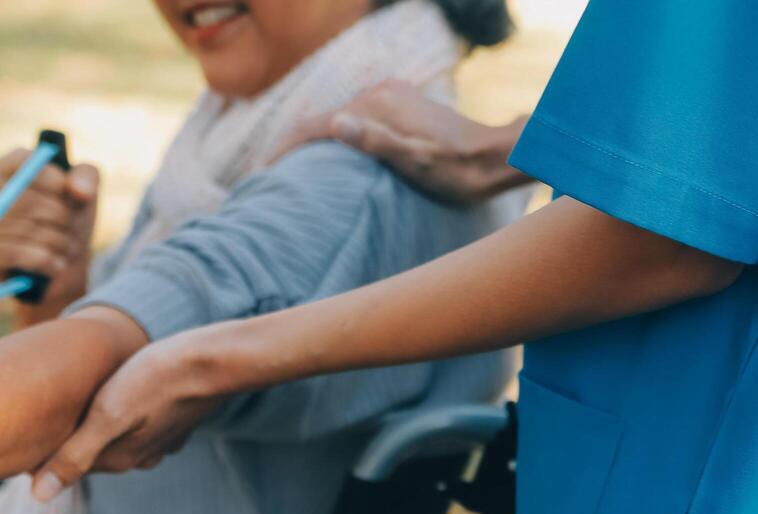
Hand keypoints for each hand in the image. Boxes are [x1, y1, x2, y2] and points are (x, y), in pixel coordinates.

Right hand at [0, 147, 100, 323]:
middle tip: (72, 228)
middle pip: (27, 199)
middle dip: (61, 217)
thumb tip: (78, 190)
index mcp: (9, 167)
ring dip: (58, 242)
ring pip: (27, 229)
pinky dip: (45, 261)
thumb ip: (87, 177)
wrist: (62, 265)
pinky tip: (57, 264)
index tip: (68, 191)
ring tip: (67, 247)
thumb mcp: (85, 192)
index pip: (21, 161)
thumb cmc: (69, 220)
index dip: (48, 176)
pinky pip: (16, 253)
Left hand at [29, 330, 226, 497]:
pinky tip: (121, 395)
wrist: (212, 363)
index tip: (19, 430)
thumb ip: (74, 455)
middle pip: (93, 451)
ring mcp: (160, 439)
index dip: (43, 449)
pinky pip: (139, 423)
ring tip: (79, 403)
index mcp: (118, 458)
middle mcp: (139, 456)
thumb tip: (37, 497)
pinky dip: (125, 414)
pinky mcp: (173, 421)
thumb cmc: (155, 380)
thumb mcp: (109, 415)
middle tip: (41, 414)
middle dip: (70, 438)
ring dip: (98, 425)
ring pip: (117, 437)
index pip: (68, 463)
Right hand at [277, 80, 529, 204]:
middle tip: (267, 174)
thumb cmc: (458, 170)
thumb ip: (377, 142)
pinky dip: (338, 135)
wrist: (495, 157)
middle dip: (294, 144)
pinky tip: (332, 153)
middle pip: (324, 119)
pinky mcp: (402, 104)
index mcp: (376, 107)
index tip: (262, 173)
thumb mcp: (417, 164)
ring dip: (315, 140)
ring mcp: (392, 97)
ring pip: (340, 117)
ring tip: (292, 167)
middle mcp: (380, 94)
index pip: (316, 125)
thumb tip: (335, 124)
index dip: (285, 149)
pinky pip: (358, 119)